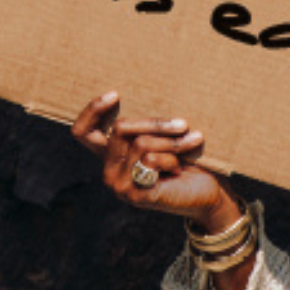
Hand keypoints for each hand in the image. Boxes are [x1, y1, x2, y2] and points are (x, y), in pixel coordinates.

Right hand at [70, 100, 235, 233]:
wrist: (207, 194)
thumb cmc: (187, 160)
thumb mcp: (162, 138)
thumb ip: (146, 126)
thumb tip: (139, 94)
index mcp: (111, 156)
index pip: (82, 132)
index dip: (92, 110)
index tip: (115, 95)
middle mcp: (109, 171)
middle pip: (120, 128)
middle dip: (155, 123)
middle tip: (183, 124)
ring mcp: (120, 186)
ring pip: (140, 143)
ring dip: (172, 142)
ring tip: (192, 144)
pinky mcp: (136, 195)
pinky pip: (150, 160)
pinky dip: (171, 159)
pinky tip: (180, 168)